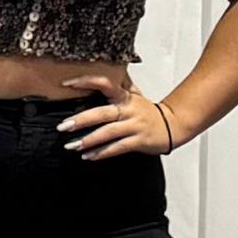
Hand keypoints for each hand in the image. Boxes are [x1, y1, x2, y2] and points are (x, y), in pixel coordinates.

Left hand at [60, 72, 181, 161]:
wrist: (175, 125)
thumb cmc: (148, 112)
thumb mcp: (134, 96)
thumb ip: (116, 89)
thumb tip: (94, 81)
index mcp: (126, 97)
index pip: (105, 84)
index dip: (86, 82)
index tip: (67, 84)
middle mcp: (130, 110)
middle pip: (102, 113)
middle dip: (81, 120)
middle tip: (63, 126)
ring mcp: (135, 125)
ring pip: (108, 132)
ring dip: (88, 140)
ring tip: (71, 145)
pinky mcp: (140, 140)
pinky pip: (118, 147)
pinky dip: (102, 152)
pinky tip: (88, 156)